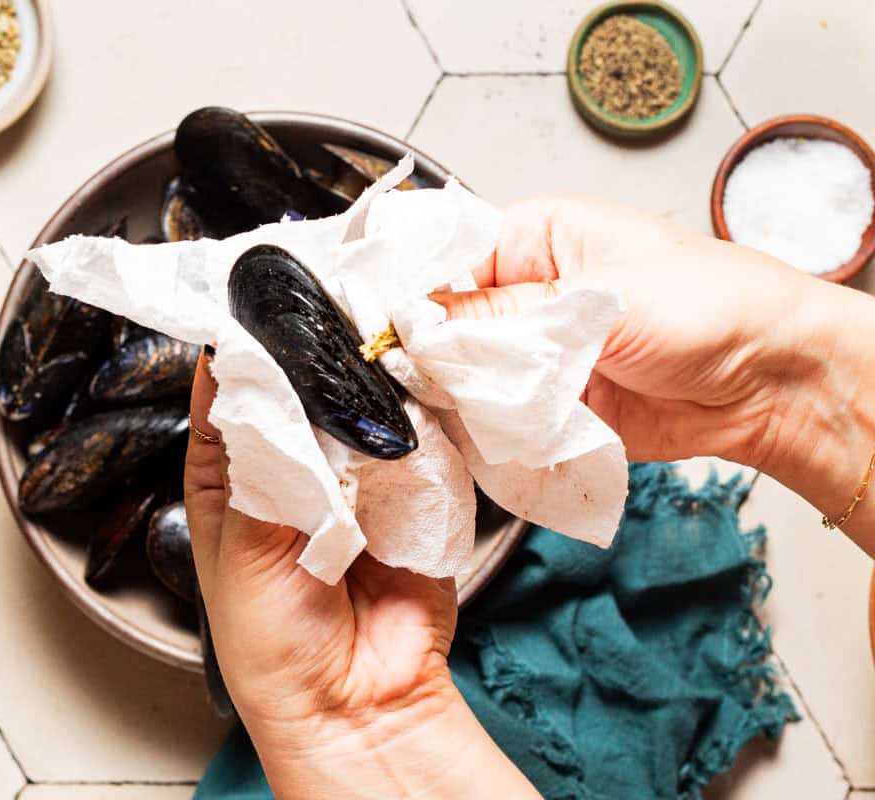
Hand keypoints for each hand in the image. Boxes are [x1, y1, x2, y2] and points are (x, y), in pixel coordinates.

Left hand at [184, 353, 538, 798]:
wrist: (357, 702)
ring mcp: (354, 475)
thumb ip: (254, 455)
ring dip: (365, 389)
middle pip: (301, 387)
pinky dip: (412, 421)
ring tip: (370, 357)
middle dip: (314, 360)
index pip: (232, 390)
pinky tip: (408, 401)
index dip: (242, 347)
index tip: (256, 299)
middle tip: (328, 320)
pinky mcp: (412, 491)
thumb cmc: (272, 638)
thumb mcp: (239, 537)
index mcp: (230, 474)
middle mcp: (292, 466)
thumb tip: (249, 369)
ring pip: (358, 405)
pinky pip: (415, 438)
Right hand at [433, 194, 874, 553]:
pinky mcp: (546, 405)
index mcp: (531, 239)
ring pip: (466, 377)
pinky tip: (490, 434)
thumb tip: (419, 326)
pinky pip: (497, 420)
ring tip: (467, 408)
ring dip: (467, 399)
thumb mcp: (598, 298)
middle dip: (437, 357)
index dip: (412, 297)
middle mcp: (523, 294)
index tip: (386, 333)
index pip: (443, 261)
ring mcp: (533, 353)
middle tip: (426, 380)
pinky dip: (492, 432)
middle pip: (446, 326)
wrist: (770, 382)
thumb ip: (502, 317)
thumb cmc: (711, 307)